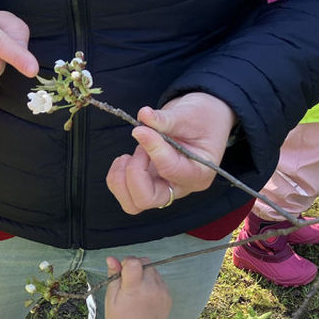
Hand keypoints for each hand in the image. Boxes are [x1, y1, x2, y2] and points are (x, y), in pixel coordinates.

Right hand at [104, 257, 170, 318]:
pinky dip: (153, 284)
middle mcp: (151, 288)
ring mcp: (162, 292)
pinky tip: (145, 296)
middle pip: (146, 263)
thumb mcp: (111, 297)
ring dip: (145, 275)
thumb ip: (113, 276)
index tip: (122, 272)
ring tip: (137, 291)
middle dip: (136, 267)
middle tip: (129, 282)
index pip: (134, 261)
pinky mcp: (168, 297)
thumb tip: (111, 258)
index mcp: (134, 288)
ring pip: (154, 271)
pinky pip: (160, 281)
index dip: (126, 263)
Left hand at [106, 92, 236, 214]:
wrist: (202, 121)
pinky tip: (126, 158)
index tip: (142, 130)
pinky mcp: (147, 185)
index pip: (170, 170)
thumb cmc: (201, 119)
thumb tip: (144, 115)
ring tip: (129, 156)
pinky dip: (117, 177)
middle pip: (147, 199)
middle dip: (134, 173)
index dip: (152, 149)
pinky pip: (124, 194)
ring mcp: (162, 189)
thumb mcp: (188, 114)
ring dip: (121, 179)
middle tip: (140, 149)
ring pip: (132, 204)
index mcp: (198, 173)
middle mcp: (180, 187)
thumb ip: (166, 119)